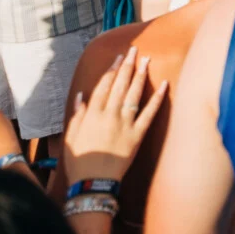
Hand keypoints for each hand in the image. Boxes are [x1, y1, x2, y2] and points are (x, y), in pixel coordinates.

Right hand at [63, 48, 167, 184]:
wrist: (93, 183)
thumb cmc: (79, 162)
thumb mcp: (71, 136)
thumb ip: (77, 114)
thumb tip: (82, 95)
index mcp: (92, 114)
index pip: (104, 85)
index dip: (113, 69)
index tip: (119, 57)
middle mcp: (109, 115)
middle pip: (120, 84)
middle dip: (128, 65)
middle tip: (135, 50)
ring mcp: (124, 124)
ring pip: (134, 94)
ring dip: (141, 76)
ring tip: (147, 60)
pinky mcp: (137, 135)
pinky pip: (149, 114)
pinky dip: (157, 99)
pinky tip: (164, 85)